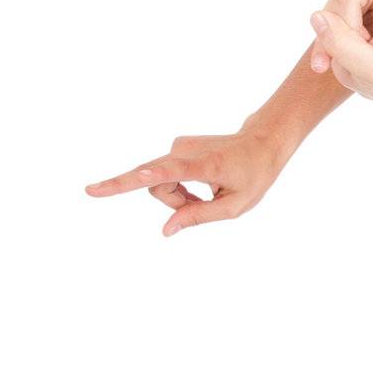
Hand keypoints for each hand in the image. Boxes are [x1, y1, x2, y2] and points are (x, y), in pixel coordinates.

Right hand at [84, 125, 290, 235]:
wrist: (261, 143)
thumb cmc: (253, 176)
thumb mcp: (234, 205)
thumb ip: (199, 216)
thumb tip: (166, 230)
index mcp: (205, 165)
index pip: (169, 172)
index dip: (143, 178)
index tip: (112, 185)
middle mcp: (187, 150)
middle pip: (156, 183)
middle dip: (171, 203)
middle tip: (200, 204)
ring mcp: (180, 145)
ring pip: (158, 181)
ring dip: (176, 197)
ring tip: (202, 200)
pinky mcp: (177, 146)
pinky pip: (164, 175)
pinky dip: (177, 187)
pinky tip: (197, 190)